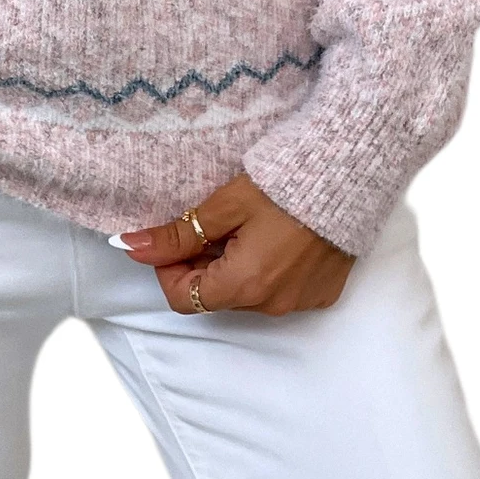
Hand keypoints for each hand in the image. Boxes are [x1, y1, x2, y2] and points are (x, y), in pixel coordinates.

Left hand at [114, 172, 354, 315]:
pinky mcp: (323, 292)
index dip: (167, 268)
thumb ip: (177, 233)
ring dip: (233, 266)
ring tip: (244, 224)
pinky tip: (275, 234)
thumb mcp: (224, 206)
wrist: (349, 173)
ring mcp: (301, 302)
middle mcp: (273, 305)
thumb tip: (130, 248)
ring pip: (247, 294)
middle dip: (201, 264)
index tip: (172, 236)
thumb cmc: (283, 184)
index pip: (183, 298)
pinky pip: (280, 290)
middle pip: (216, 296)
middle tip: (208, 223)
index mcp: (244, 286)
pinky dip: (266, 268)